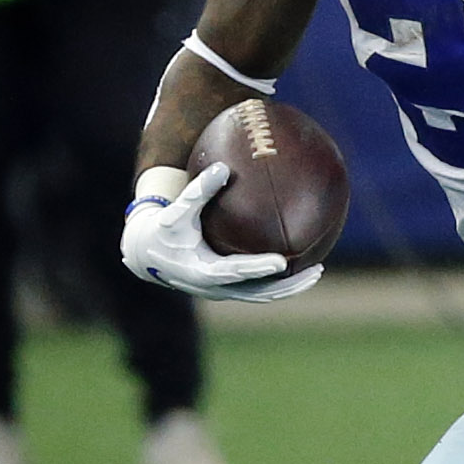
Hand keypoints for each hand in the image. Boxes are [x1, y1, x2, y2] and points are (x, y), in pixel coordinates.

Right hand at [119, 164, 321, 301]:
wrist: (146, 254)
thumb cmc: (163, 230)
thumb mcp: (176, 212)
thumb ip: (198, 192)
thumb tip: (221, 167)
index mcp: (201, 271)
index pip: (235, 272)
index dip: (257, 268)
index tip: (281, 262)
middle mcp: (215, 288)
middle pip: (259, 292)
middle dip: (288, 285)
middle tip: (316, 270)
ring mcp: (223, 292)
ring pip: (262, 295)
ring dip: (290, 286)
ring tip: (317, 271)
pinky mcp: (228, 290)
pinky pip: (259, 289)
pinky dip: (279, 282)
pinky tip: (300, 266)